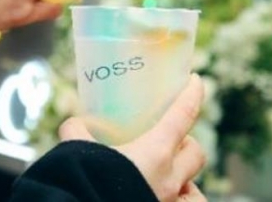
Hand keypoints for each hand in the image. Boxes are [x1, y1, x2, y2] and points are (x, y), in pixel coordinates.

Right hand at [59, 74, 207, 201]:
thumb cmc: (85, 179)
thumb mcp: (76, 148)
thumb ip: (78, 130)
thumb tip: (76, 124)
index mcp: (156, 152)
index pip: (184, 114)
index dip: (193, 94)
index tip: (196, 81)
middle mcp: (169, 179)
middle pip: (196, 153)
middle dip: (187, 144)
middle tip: (170, 140)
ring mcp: (168, 201)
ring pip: (193, 187)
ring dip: (185, 178)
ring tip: (168, 176)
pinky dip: (178, 201)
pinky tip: (161, 197)